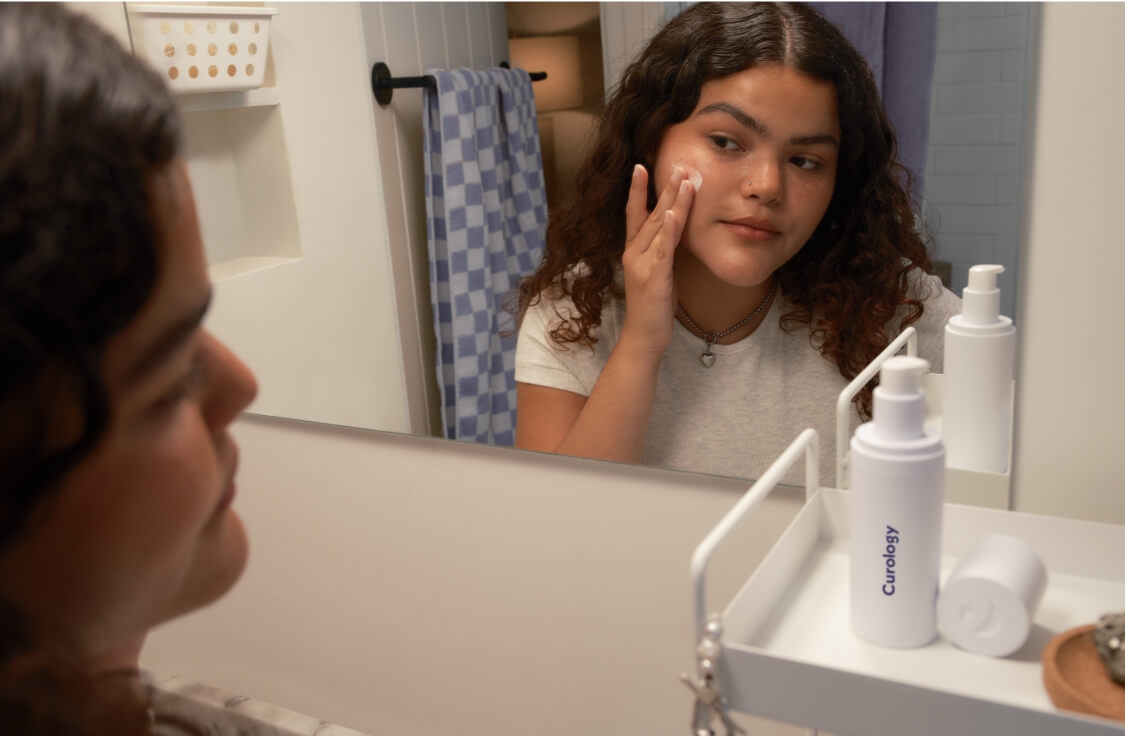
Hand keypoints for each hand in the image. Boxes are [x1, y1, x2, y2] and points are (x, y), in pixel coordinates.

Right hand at [619, 164, 695, 356]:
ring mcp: (642, 265)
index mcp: (634, 251)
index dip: (637, 190)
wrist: (644, 336)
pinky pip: (662, 250)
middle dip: (665, 188)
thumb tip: (676, 230)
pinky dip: (667, 230)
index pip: (634, 214)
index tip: (641, 166)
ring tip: (684, 179)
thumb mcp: (659, 272)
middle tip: (678, 164)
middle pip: (650, 214)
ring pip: (658, 226)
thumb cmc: (654, 306)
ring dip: (671, 201)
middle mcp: (634, 253)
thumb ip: (663, 250)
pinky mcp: (654, 278)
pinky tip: (671, 213)